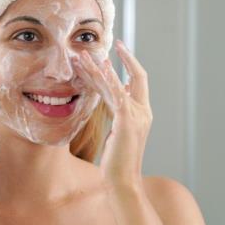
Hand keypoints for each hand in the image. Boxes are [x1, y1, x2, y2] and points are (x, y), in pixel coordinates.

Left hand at [71, 40, 152, 189]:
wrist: (123, 180)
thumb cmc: (118, 160)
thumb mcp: (120, 132)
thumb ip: (120, 113)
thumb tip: (117, 94)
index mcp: (142, 112)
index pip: (138, 80)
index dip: (129, 63)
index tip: (117, 51)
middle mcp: (142, 111)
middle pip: (134, 76)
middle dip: (121, 58)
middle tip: (104, 44)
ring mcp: (136, 116)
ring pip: (117, 84)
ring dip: (98, 68)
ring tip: (82, 56)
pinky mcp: (126, 122)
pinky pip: (116, 96)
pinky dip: (108, 81)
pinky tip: (99, 70)